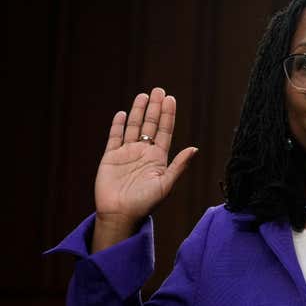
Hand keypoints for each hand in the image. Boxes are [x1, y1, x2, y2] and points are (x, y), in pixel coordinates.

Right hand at [92, 87, 197, 251]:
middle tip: (159, 90)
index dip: (168, 115)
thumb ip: (179, 166)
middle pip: (150, 125)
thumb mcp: (166, 184)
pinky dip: (118, 125)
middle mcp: (143, 152)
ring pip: (133, 128)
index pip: (164, 131)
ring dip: (138, 112)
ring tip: (143, 96)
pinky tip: (123, 114)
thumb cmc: (146, 203)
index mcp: (158, 158)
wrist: (121, 215)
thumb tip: (194, 148)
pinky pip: (114, 137)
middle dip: (154, 108)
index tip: (170, 99)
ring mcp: (127, 154)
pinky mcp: (110, 157)